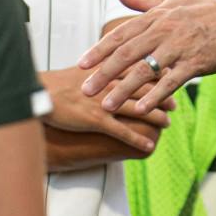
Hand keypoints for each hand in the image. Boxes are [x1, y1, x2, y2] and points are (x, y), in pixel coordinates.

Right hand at [40, 66, 170, 154]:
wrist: (38, 94)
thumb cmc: (58, 83)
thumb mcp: (82, 70)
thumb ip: (101, 68)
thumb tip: (111, 68)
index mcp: (107, 70)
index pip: (138, 68)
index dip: (156, 73)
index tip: (170, 77)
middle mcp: (109, 84)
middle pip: (143, 88)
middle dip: (162, 95)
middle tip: (176, 103)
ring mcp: (103, 102)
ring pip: (137, 109)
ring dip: (155, 117)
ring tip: (168, 124)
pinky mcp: (95, 119)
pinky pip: (122, 131)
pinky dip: (137, 139)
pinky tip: (149, 147)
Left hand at [80, 0, 215, 114]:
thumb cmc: (209, 10)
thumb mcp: (173, 1)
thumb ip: (143, 0)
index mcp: (157, 16)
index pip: (121, 34)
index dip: (99, 50)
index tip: (81, 65)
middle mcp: (165, 30)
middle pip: (127, 54)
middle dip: (103, 73)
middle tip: (84, 90)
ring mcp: (181, 46)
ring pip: (146, 70)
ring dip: (124, 89)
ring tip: (107, 105)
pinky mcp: (197, 62)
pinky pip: (172, 81)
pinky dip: (155, 95)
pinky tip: (142, 109)